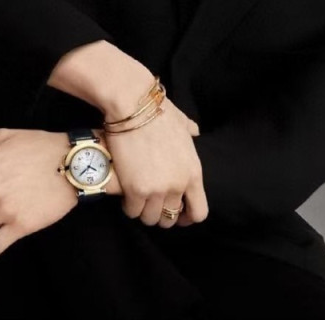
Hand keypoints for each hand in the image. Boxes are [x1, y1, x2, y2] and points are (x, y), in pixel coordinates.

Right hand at [103, 97, 207, 229]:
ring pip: (150, 218)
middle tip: (152, 202)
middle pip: (171, 218)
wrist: (134, 105)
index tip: (178, 213)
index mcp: (193, 172)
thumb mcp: (183, 122)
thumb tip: (195, 130)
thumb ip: (190, 131)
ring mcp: (157, 190)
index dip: (187, 217)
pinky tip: (126, 194)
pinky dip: (129, 206)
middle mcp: (178, 185)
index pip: (199, 212)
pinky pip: (133, 211)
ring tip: (138, 198)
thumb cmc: (159, 110)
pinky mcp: (135, 190)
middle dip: (162, 213)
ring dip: (144, 211)